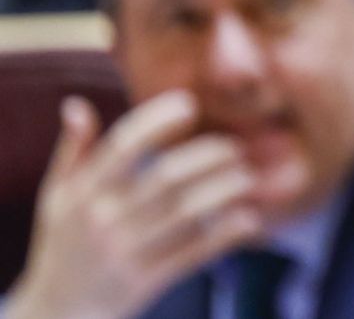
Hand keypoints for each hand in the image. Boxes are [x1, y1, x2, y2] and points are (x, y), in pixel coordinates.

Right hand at [9, 91, 260, 318]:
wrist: (57, 313)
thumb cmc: (63, 244)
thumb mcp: (56, 196)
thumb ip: (73, 149)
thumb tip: (76, 104)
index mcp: (83, 192)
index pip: (123, 146)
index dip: (157, 119)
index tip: (189, 104)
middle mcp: (104, 220)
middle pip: (166, 177)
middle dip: (209, 155)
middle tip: (235, 147)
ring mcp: (126, 252)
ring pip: (187, 213)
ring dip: (225, 189)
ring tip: (247, 177)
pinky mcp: (147, 281)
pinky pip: (194, 253)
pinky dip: (226, 234)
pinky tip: (249, 217)